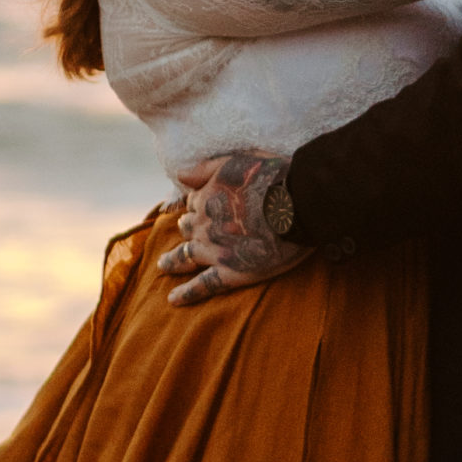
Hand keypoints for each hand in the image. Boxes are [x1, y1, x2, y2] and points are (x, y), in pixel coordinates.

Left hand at [159, 150, 308, 307]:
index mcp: (206, 198)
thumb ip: (205, 169)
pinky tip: (174, 300)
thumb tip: (179, 176)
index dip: (196, 205)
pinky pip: (203, 286)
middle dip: (186, 230)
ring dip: (172, 261)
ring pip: (185, 257)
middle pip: (187, 229)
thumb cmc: (272, 178)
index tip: (198, 209)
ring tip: (163, 266)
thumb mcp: (234, 161)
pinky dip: (186, 294)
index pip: (192, 203)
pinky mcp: (231, 273)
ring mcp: (215, 251)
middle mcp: (204, 226)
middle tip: (186, 234)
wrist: (298, 204)